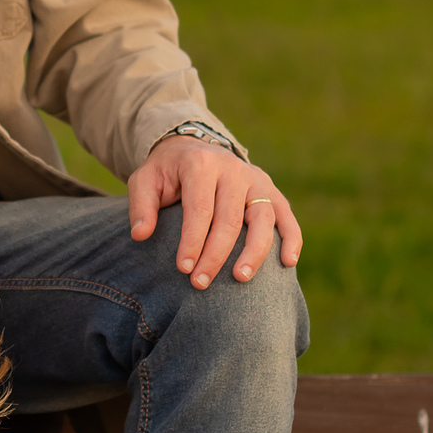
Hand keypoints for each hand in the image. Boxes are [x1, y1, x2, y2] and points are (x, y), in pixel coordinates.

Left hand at [127, 135, 300, 288]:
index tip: (183, 268)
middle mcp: (233, 169)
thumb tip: (141, 235)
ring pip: (263, 218)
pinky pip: (286, 214)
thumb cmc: (166, 172)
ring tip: (240, 278)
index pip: (200, 209)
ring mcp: (256, 179)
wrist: (193, 149)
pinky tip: (287, 263)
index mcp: (201, 165)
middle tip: (200, 283)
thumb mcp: (144, 180)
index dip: (193, 241)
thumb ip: (141, 206)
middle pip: (230, 219)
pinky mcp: (270, 189)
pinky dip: (291, 238)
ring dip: (254, 252)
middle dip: (216, 255)